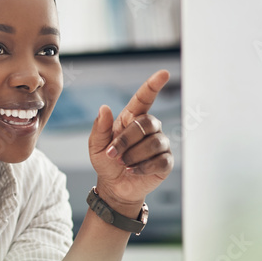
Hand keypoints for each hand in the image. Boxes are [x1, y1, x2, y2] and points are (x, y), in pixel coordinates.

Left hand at [88, 70, 173, 213]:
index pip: (145, 98)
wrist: (114, 186)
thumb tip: (104, 108)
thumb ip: (100, 128)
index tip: (164, 73)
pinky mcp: (165, 161)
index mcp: (131, 119)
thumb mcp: (95, 145)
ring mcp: (160, 144)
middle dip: (127, 140)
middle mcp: (149, 128)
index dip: (153, 85)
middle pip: (146, 123)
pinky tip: (132, 171)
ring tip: (122, 163)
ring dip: (133, 155)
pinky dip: (142, 167)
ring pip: (153, 142)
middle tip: (112, 154)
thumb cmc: (106, 162)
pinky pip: (159, 160)